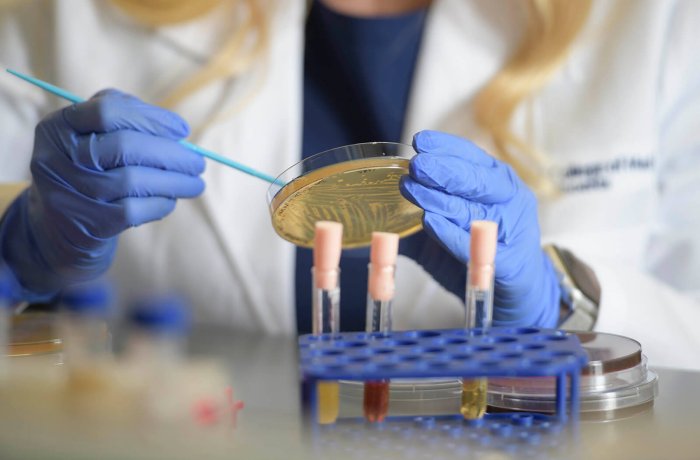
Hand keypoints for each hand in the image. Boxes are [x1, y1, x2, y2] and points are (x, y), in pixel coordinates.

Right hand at [0, 90, 204, 299]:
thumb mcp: (97, 138)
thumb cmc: (91, 170)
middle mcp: (56, 157)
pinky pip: (132, 210)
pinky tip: (170, 201)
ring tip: (195, 184)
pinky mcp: (85, 223)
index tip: (183, 130)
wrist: (61, 227)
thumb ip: (130, 121)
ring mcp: (69, 192)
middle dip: (171, 154)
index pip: (107, 111)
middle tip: (198, 163)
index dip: (151, 118)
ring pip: (132, 180)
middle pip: (124, 146)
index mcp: (59, 126)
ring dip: (174, 182)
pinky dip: (159, 204)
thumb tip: (177, 130)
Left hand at [399, 130, 559, 326]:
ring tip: (412, 189)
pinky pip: (478, 245)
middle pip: (475, 179)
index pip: (471, 157)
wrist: (512, 295)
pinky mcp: (510, 263)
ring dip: (440, 199)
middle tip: (415, 165)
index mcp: (495, 182)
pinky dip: (452, 234)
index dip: (445, 147)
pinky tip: (431, 222)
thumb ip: (416, 213)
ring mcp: (512, 230)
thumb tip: (370, 208)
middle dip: (443, 170)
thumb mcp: (446, 225)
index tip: (419, 141)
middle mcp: (508, 199)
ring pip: (474, 209)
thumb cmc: (477, 251)